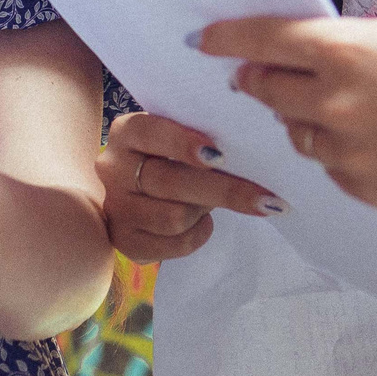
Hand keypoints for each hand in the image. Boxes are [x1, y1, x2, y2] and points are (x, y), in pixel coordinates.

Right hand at [96, 112, 282, 261]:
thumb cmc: (173, 159)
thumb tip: (250, 157)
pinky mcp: (124, 240)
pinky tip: (203, 223)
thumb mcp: (179, 140)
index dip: (182, 143)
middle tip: (264, 197)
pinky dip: (198, 234)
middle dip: (223, 190)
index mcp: (126, 133)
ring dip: (205, 211)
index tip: (219, 154)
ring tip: (213, 203)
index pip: (148, 131)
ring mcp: (115, 206)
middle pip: (170, 181)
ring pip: (174, 217)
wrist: (142, 193)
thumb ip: (202, 142)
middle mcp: (112, 167)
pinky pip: (174, 244)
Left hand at [203, 13, 376, 209]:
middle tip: (267, 76)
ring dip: (313, 121)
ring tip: (364, 110)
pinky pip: (335, 173)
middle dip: (265, 82)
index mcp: (344, 51)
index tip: (206, 41)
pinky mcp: (372, 192)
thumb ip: (344, 51)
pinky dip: (347, 157)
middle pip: (268, 93)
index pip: (260, 42)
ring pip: (302, 136)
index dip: (228, 40)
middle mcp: (337, 104)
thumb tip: (300, 62)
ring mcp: (352, 155)